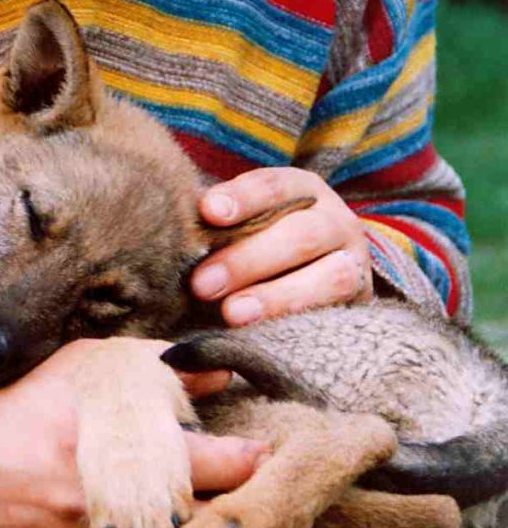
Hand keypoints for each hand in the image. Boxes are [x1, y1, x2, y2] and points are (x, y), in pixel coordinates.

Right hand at [0, 340, 265, 527]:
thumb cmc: (16, 409)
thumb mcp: (79, 369)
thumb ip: (153, 366)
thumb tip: (215, 371)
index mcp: (125, 444)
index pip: (216, 463)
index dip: (248, 459)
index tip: (261, 449)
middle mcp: (121, 498)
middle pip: (207, 511)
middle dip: (234, 497)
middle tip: (246, 476)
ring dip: (196, 518)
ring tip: (204, 495)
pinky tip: (150, 513)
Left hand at [192, 168, 372, 325]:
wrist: (312, 279)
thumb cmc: (253, 246)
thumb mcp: (239, 228)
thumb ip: (213, 229)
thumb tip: (171, 241)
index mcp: (302, 192)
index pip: (275, 186)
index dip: (244, 197)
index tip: (208, 211)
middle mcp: (335, 223)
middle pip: (300, 236)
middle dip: (248, 260)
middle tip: (201, 285)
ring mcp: (353, 266)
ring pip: (328, 278)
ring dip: (276, 298)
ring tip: (232, 315)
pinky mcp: (357, 308)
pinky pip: (333, 318)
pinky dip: (295, 327)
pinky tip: (259, 341)